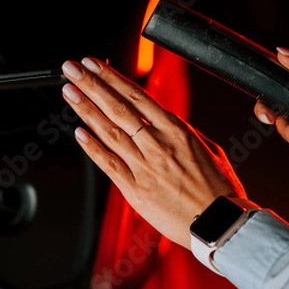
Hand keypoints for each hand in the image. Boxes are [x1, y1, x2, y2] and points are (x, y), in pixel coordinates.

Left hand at [61, 57, 245, 249]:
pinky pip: (108, 164)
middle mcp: (157, 144)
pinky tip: (78, 132)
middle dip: (91, 85)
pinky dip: (91, 147)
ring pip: (109, 131)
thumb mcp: (208, 148)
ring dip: (85, 109)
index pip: (137, 96)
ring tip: (69, 92)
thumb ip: (181, 131)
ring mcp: (144, 166)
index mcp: (176, 130)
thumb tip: (162, 119)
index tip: (94, 65)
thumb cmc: (217, 189)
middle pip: (118, 108)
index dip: (111, 78)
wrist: (220, 224)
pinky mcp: (135, 189)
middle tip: (72, 69)